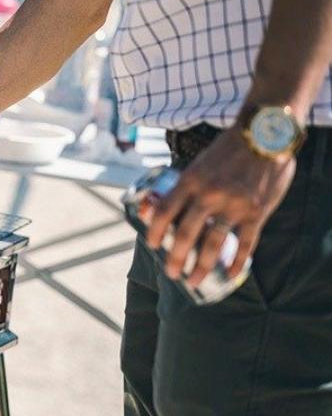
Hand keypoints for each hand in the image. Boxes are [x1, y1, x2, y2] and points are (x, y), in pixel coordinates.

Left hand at [146, 127, 295, 286]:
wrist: (264, 134)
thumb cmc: (228, 149)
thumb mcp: (199, 163)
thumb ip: (187, 185)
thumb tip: (167, 206)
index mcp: (190, 180)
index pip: (164, 211)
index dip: (154, 231)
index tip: (151, 245)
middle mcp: (209, 194)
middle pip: (186, 234)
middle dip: (175, 258)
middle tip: (171, 273)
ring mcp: (234, 205)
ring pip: (213, 244)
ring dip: (201, 266)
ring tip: (193, 281)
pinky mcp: (257, 212)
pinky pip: (245, 243)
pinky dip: (237, 261)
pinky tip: (229, 273)